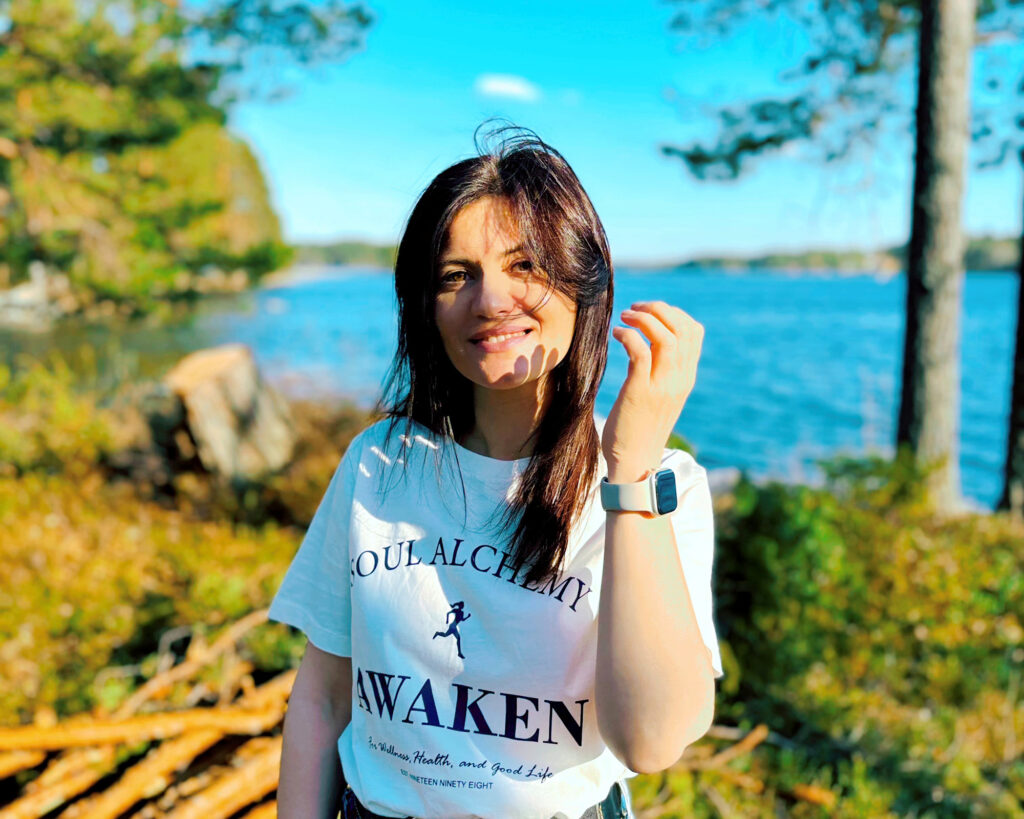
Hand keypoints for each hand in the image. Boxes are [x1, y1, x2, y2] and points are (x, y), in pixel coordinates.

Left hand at [603, 300, 702, 482]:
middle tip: (635, 308)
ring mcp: (662, 387)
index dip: (674, 313)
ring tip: (624, 316)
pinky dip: (629, 336)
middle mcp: (679, 380)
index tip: (651, 312)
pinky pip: (640, 353)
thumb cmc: (640, 428)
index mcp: (686, 378)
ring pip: (664, 337)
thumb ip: (662, 371)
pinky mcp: (640, 393)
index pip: (694, 333)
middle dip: (658, 309)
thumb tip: (649, 343)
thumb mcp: (660, 396)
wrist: (634, 462)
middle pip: (681, 329)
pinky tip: (616, 334)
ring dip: (643, 319)